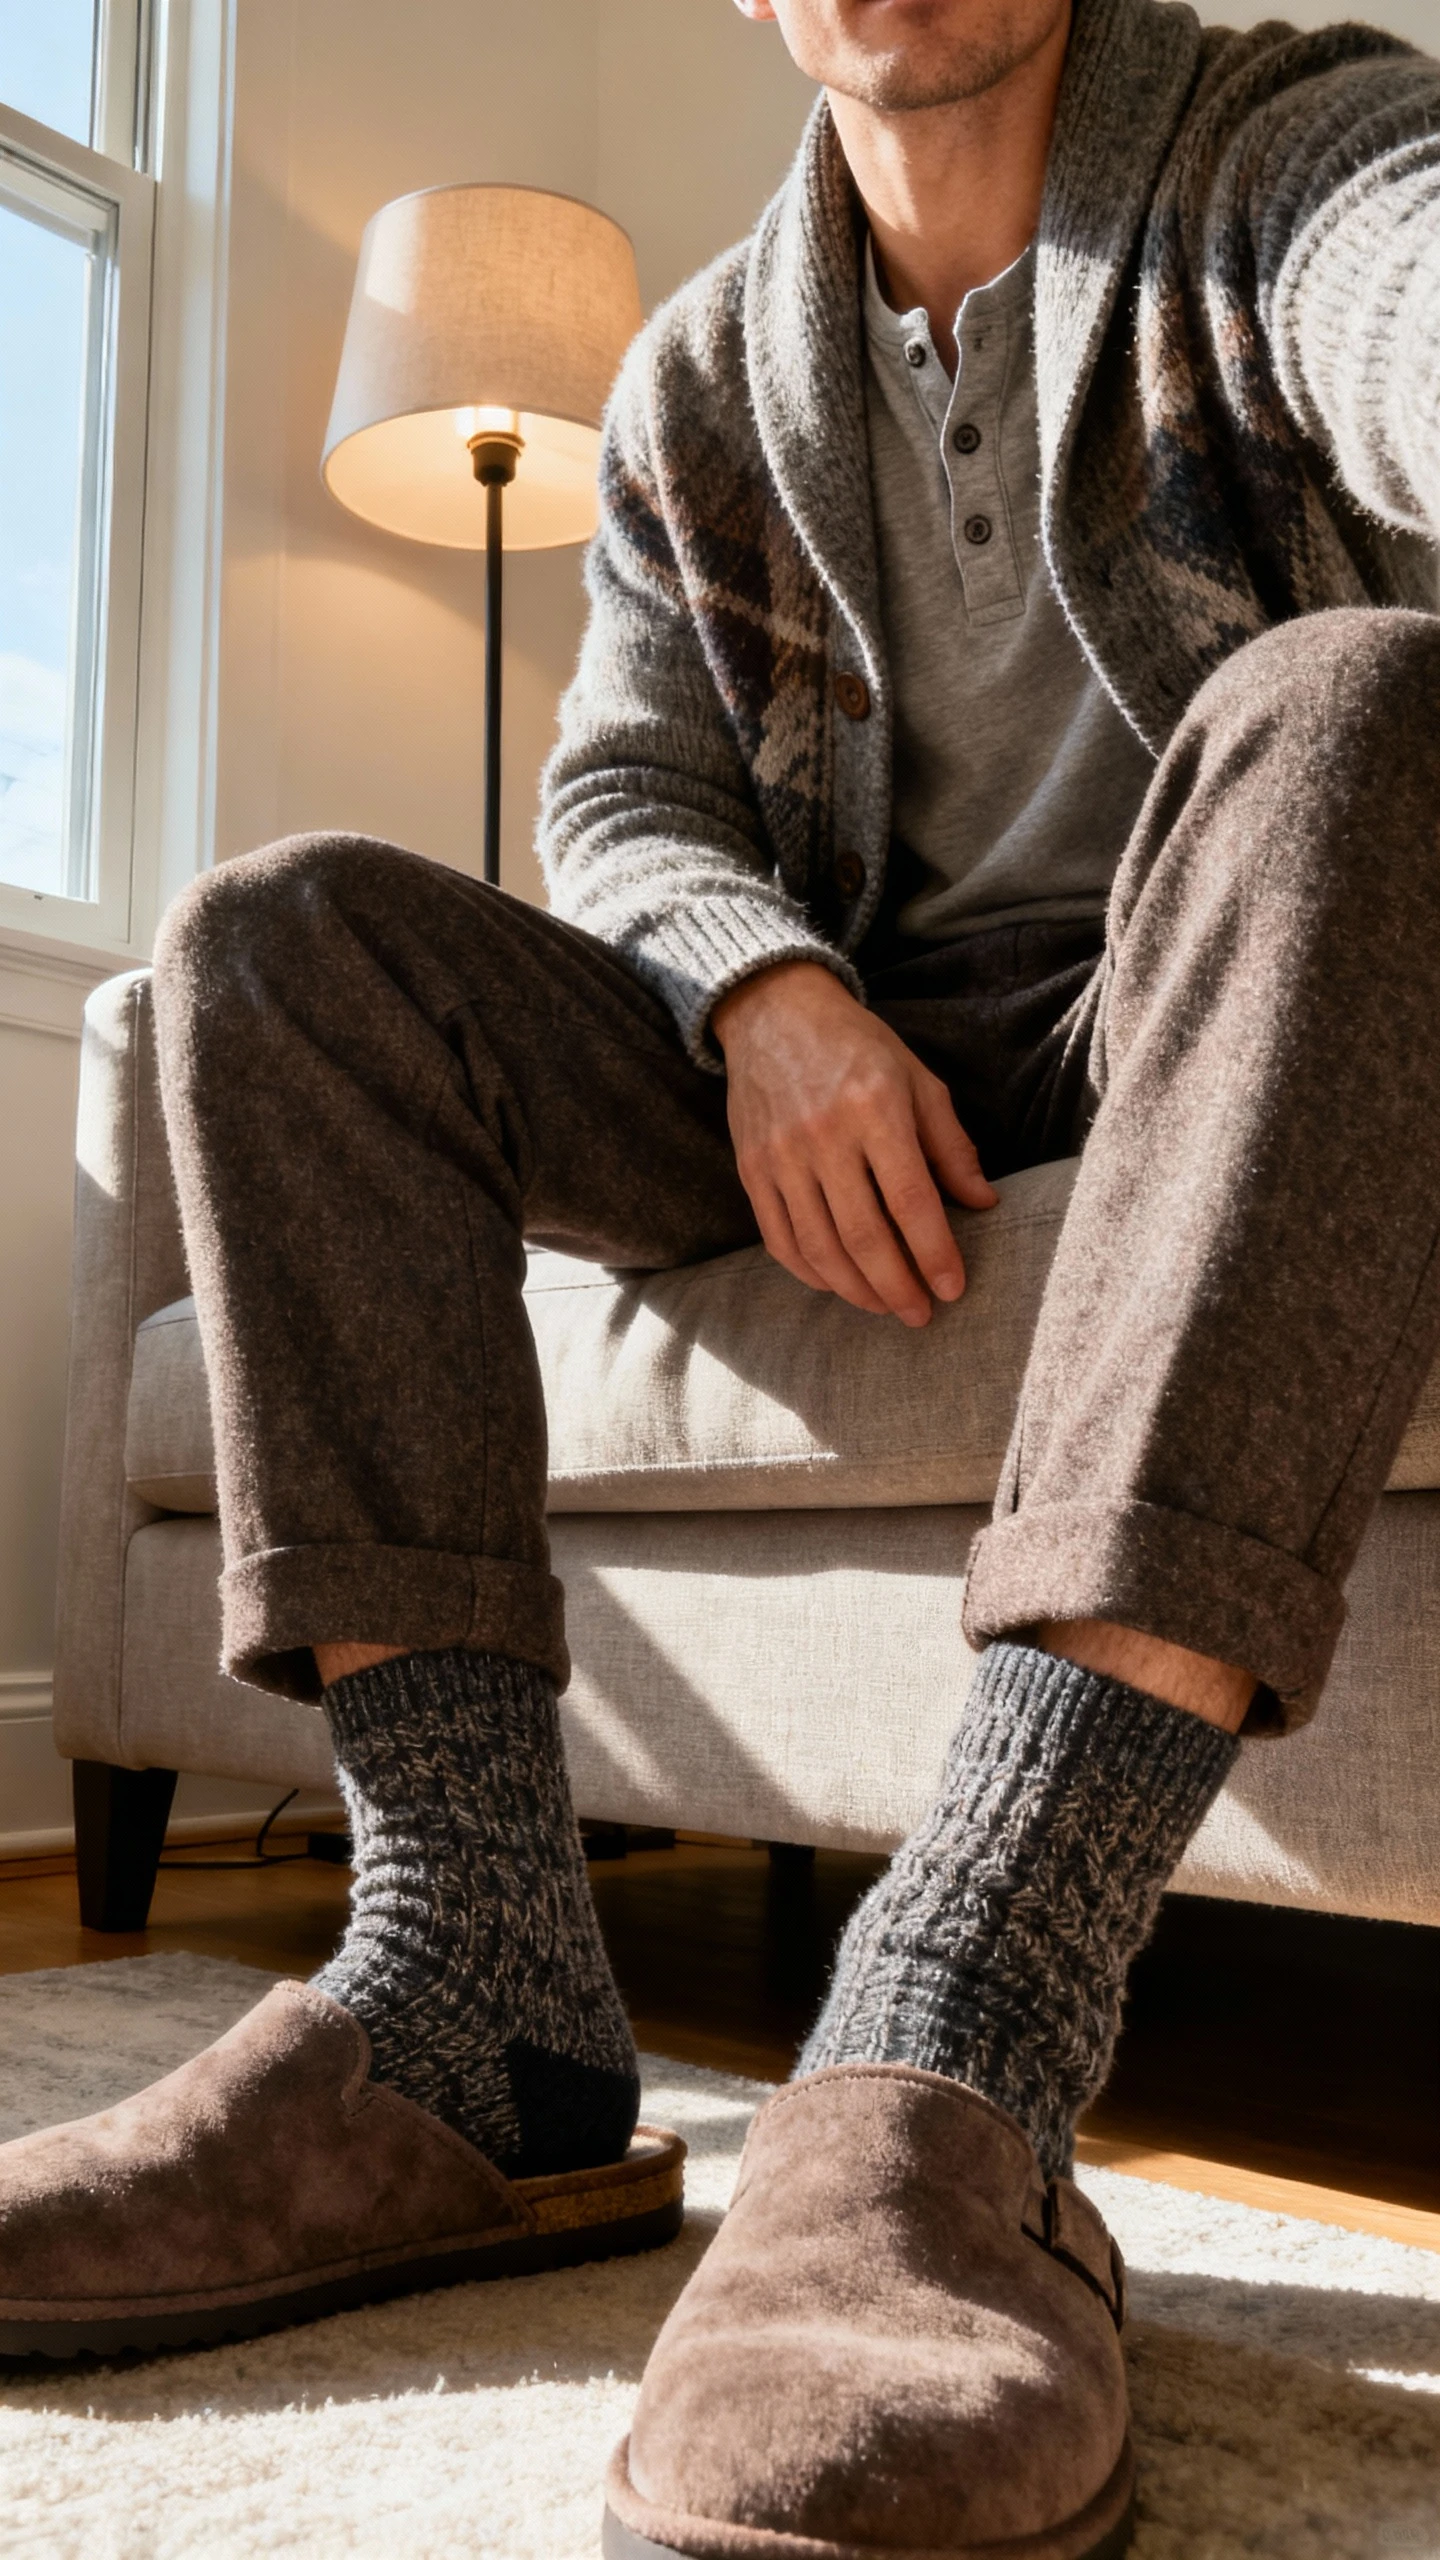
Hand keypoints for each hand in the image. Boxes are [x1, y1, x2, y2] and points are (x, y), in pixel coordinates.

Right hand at [712, 960, 997, 1326]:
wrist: (773, 1012)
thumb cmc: (858, 1047)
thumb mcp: (918, 1081)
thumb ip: (952, 1145)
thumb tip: (984, 1203)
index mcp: (875, 1110)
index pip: (911, 1200)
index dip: (935, 1253)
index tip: (953, 1289)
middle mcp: (824, 1136)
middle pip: (863, 1236)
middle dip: (897, 1287)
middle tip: (922, 1315)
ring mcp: (781, 1155)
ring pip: (819, 1247)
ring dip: (856, 1290)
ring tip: (886, 1306)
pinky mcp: (751, 1168)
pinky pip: (779, 1238)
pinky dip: (810, 1272)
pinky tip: (839, 1284)